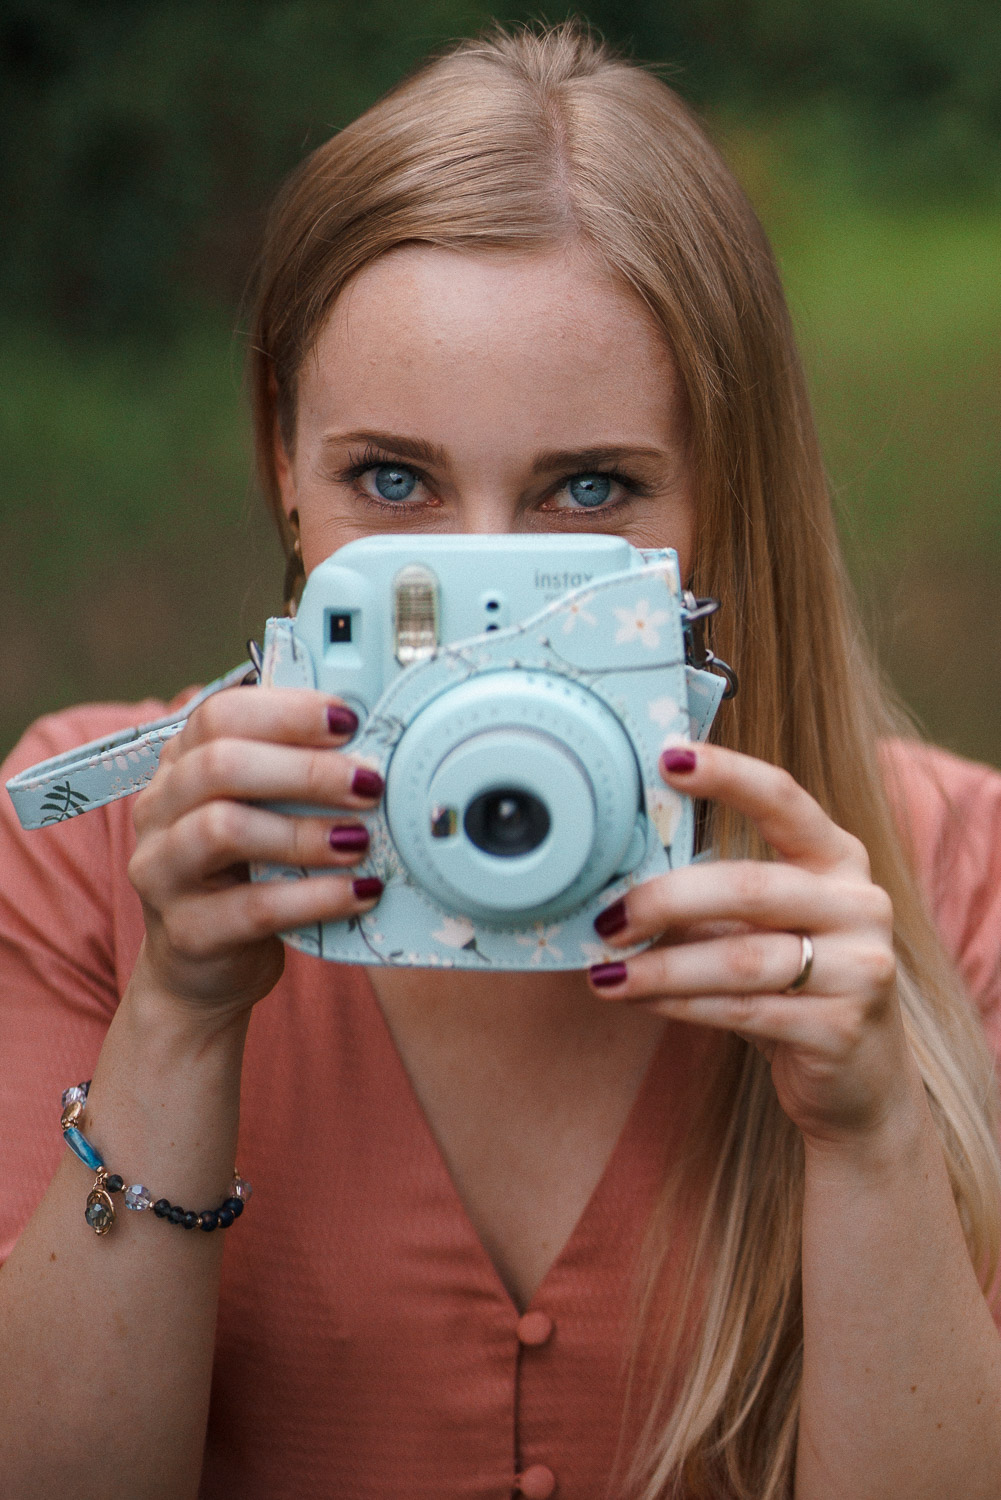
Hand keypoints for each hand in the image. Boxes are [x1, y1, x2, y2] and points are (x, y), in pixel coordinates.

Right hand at [127, 687, 383, 1023]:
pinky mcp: (187, 931)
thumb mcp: (265, 814)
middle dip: (306, 770)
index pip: (220, 715)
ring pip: (223, 828)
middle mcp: (159, 809)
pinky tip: (360, 892)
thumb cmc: (248, 874)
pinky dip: (316, 897)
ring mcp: (162, 871)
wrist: (203, 970)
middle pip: (220, 765)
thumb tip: (373, 745)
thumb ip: (296, 777)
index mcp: (180, 764)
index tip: (350, 722)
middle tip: (369, 783)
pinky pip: (254, 907)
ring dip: (305, 832)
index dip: (288, 712)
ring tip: (360, 841)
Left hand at [587, 743, 918, 1145]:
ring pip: (740, 959)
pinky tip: (642, 1001)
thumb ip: (713, 896)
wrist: (862, 1081)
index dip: (727, 775)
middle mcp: (860, 903)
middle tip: (607, 918)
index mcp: (838, 859)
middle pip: (749, 886)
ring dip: (661, 968)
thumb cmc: (796, 985)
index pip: (783, 800)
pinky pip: (746, 1010)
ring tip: (605, 975)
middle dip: (665, 900)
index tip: (668, 759)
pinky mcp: (843, 1027)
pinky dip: (683, 1005)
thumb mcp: (765, 928)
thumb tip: (617, 879)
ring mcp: (862, 967)